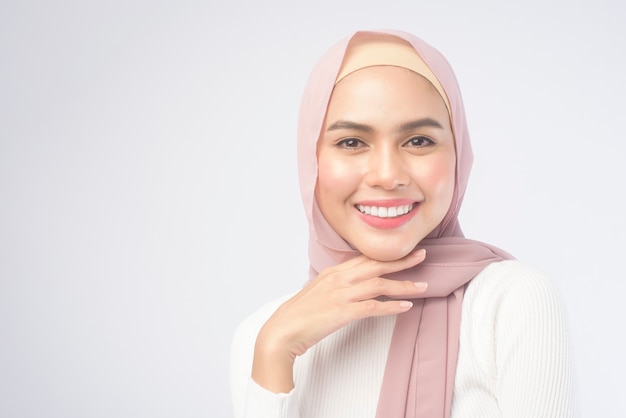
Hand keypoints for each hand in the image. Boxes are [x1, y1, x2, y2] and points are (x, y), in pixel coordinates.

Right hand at [251, 249, 427, 392]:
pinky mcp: (342, 312)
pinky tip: (405, 307)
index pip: (365, 258)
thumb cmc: (300, 314)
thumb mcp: (318, 291)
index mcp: (333, 272)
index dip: (387, 255)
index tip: (404, 251)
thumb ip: (336, 285)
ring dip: (403, 285)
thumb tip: (354, 285)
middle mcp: (338, 279)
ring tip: (422, 286)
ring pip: (379, 285)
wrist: (283, 330)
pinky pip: (373, 307)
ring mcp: (340, 294)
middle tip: (422, 256)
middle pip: (376, 265)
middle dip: (401, 261)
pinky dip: (392, 306)